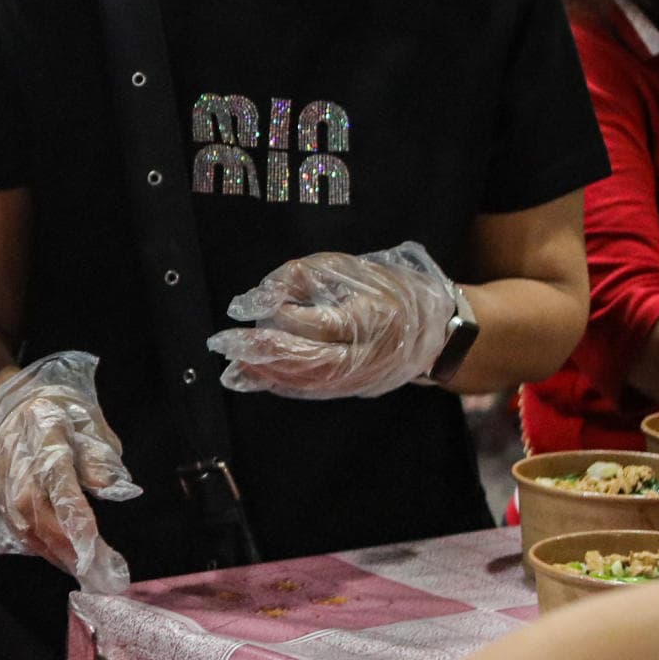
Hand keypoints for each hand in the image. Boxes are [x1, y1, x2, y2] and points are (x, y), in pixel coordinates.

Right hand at [0, 353, 141, 593]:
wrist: (6, 402)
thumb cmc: (56, 409)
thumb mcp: (87, 418)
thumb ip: (100, 452)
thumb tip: (112, 486)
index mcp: (44, 439)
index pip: (59, 486)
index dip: (77, 521)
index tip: (98, 549)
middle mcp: (17, 464)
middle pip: (35, 515)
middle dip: (66, 549)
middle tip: (98, 574)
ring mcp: (0, 481)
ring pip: (22, 526)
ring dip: (53, 553)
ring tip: (83, 572)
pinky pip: (11, 528)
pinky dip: (36, 547)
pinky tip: (59, 557)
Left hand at [207, 240, 462, 398]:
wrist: (434, 330)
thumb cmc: (387, 289)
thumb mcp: (350, 269)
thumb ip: (305, 276)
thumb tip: (262, 295)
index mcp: (375, 317)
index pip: (320, 323)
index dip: (281, 314)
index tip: (247, 305)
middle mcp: (370, 354)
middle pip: (311, 360)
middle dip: (263, 353)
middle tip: (224, 344)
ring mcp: (364, 377)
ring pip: (310, 382)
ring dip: (267, 374)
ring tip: (233, 365)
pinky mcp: (356, 389)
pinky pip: (315, 391)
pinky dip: (283, 384)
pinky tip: (256, 377)